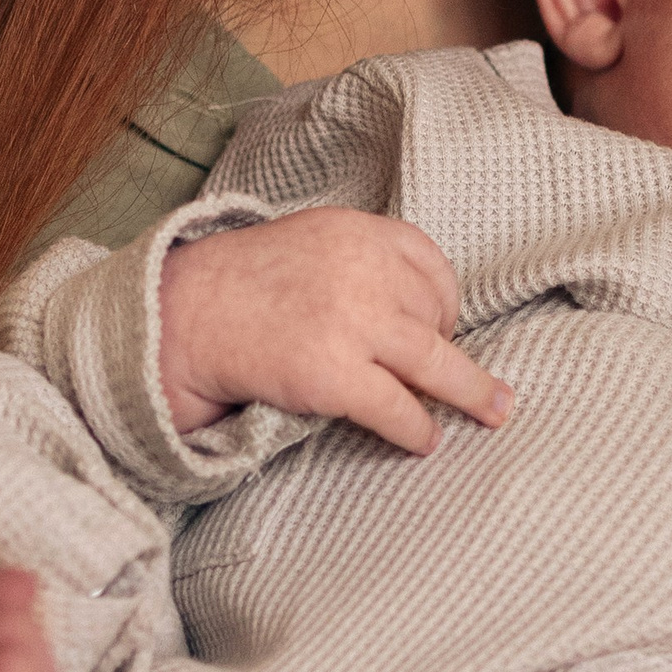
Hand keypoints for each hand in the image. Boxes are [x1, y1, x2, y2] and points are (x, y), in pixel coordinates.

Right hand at [159, 208, 511, 448]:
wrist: (178, 320)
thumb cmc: (236, 288)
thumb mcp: (304, 244)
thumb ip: (354, 260)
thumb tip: (407, 305)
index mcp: (354, 231)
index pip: (429, 261)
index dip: (443, 300)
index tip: (441, 326)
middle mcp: (361, 270)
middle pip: (437, 313)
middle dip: (456, 350)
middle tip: (484, 383)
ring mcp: (350, 323)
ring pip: (435, 362)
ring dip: (471, 392)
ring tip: (493, 412)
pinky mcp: (334, 375)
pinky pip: (397, 408)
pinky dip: (418, 429)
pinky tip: (425, 440)